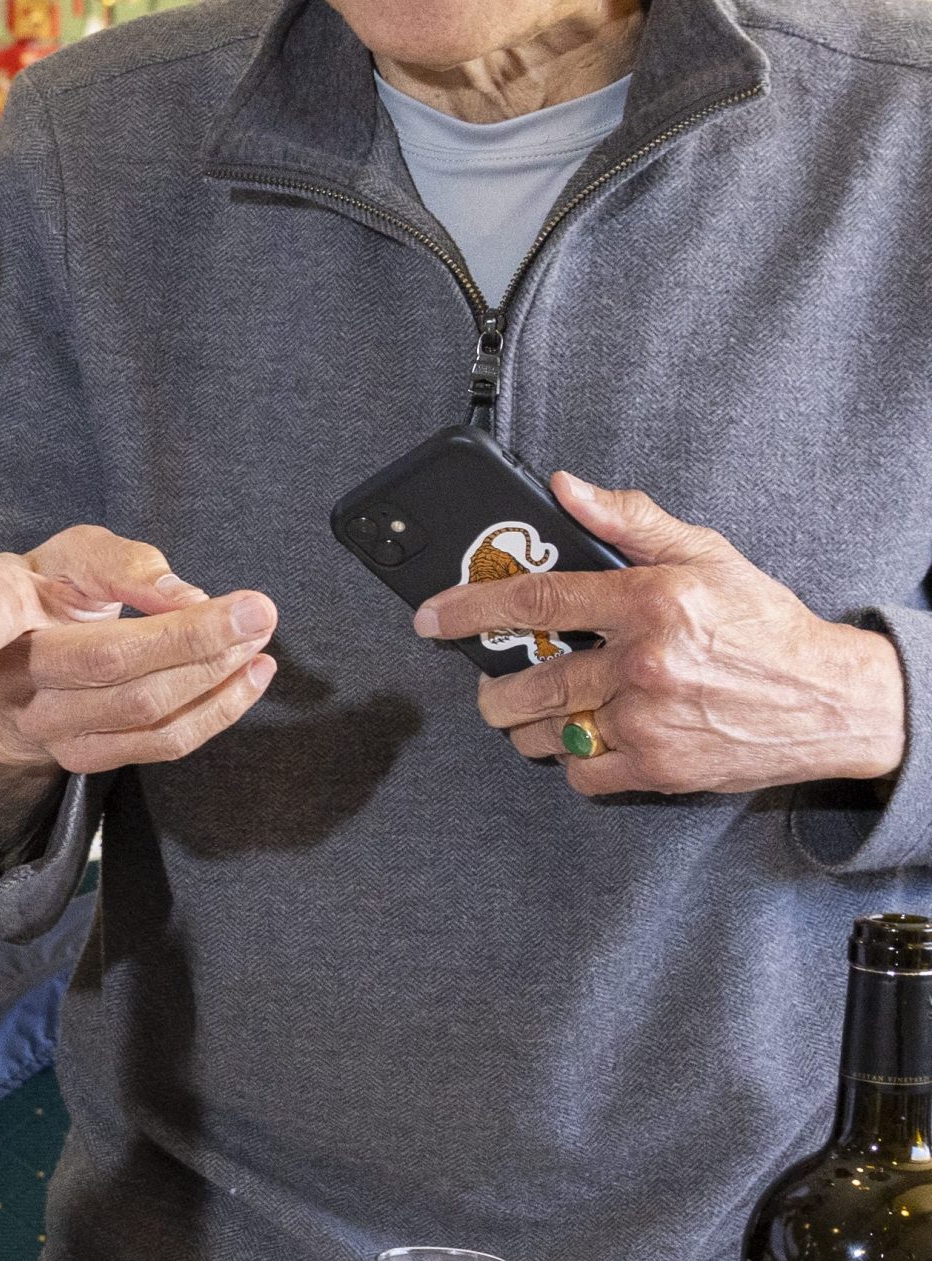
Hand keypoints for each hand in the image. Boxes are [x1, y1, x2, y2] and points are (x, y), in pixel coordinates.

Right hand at [0, 524, 277, 848]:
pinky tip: (252, 675)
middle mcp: (9, 679)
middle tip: (256, 609)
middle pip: (105, 665)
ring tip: (258, 634)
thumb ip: (121, 564)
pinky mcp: (82, 757)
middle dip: (191, 638)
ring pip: (142, 709)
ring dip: (215, 673)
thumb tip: (186, 597)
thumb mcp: (71, 554)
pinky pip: (161, 743)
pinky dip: (217, 710)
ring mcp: (44, 726)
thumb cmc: (49, 592)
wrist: (22, 665)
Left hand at [424, 470, 911, 795]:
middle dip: (494, 686)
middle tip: (495, 681)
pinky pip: (578, 773)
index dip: (470, 609)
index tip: (429, 617)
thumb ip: (630, 522)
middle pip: (525, 684)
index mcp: (651, 602)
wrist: (830, 698)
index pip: (536, 602)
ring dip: (528, 725)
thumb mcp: (706, 554)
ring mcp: (648, 721)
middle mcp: (644, 664)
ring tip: (546, 707)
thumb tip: (565, 488)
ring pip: (541, 734)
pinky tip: (590, 736)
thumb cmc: (762, 624)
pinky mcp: (657, 768)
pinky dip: (573, 759)